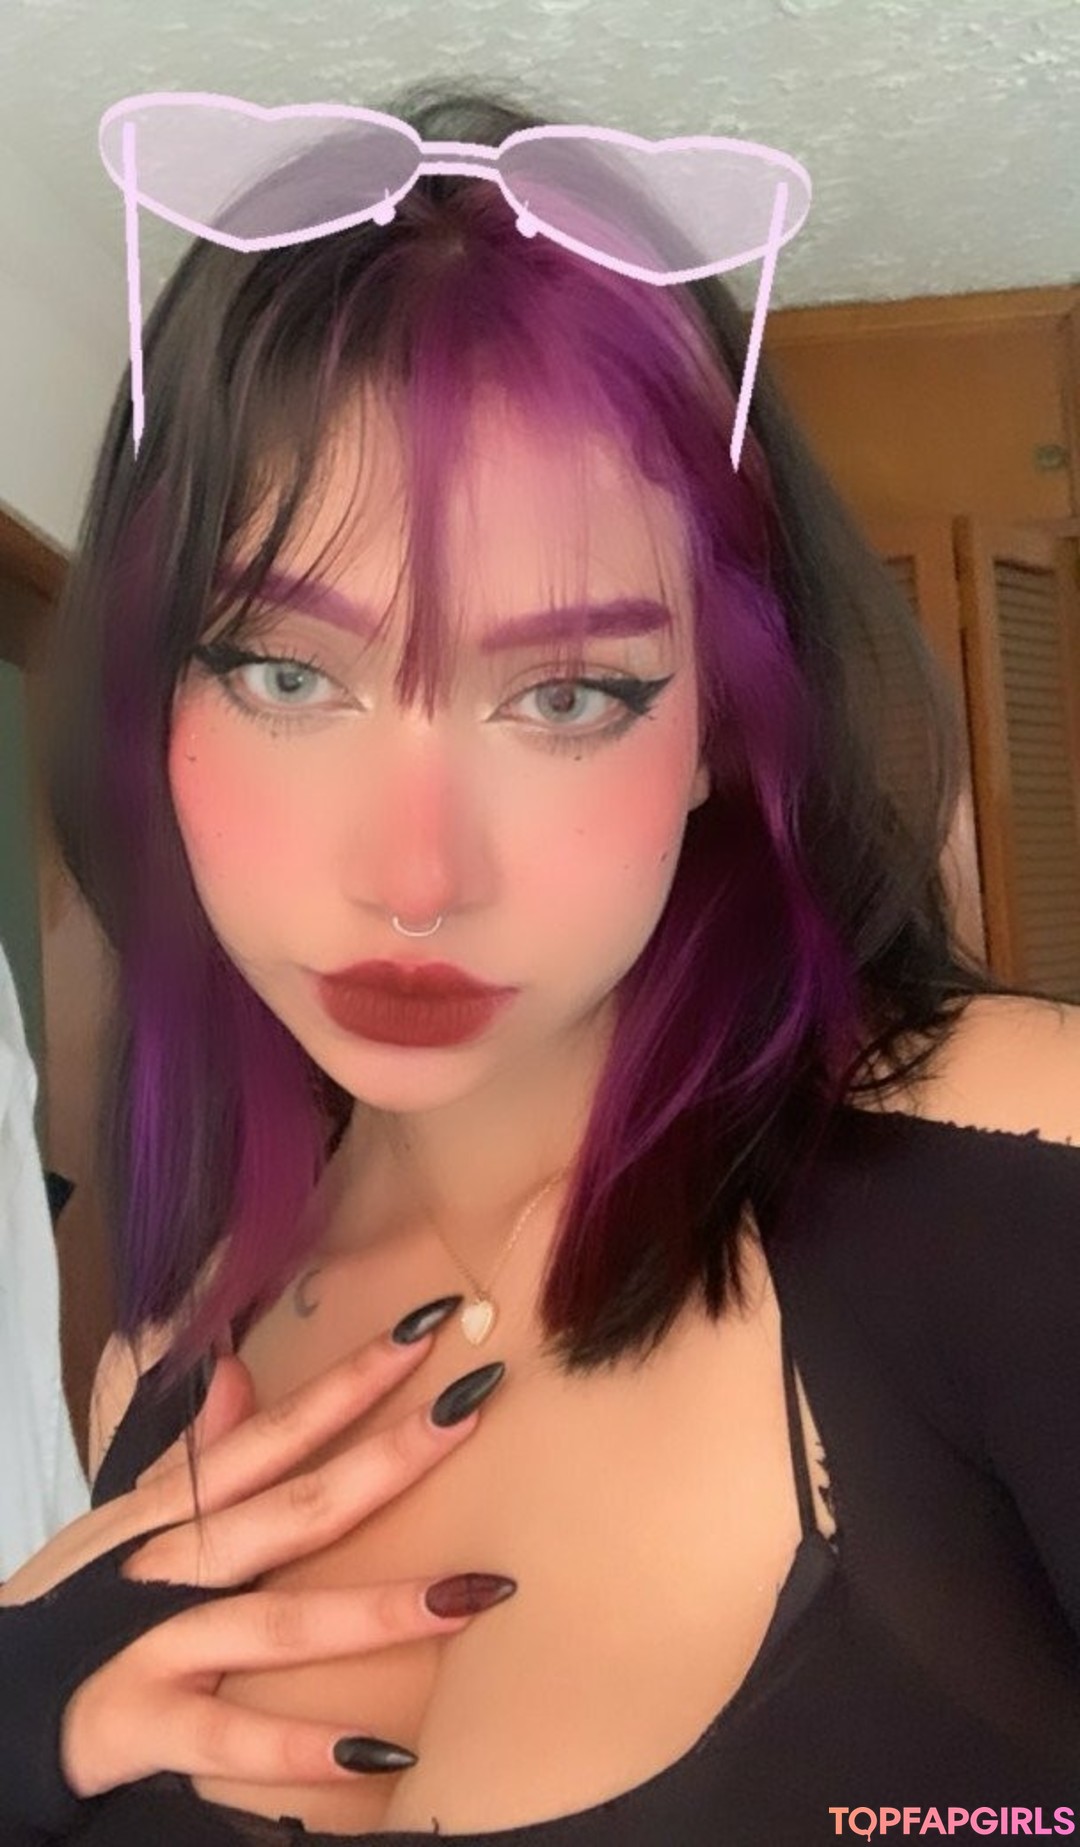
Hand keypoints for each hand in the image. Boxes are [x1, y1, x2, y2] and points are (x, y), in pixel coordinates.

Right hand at [0, 1312, 508, 1804]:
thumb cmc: (74, 1602)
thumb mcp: (127, 1516)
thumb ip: (193, 1450)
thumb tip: (238, 1370)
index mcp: (174, 1507)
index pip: (278, 1431)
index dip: (350, 1380)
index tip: (426, 1329)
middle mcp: (169, 1564)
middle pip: (294, 1505)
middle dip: (386, 1456)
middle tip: (472, 1410)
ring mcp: (152, 1642)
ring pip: (276, 1620)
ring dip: (377, 1609)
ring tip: (472, 1593)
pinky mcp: (136, 1723)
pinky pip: (227, 1740)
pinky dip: (299, 1745)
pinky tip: (379, 1750)